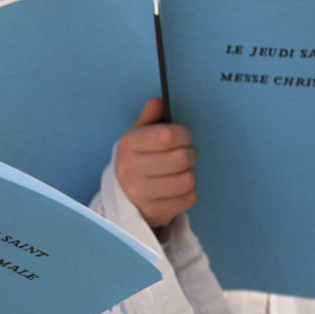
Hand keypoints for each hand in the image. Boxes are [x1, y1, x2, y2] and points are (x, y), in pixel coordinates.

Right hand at [114, 97, 196, 228]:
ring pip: (187, 180)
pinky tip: (177, 189)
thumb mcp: (138, 136)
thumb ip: (149, 118)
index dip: (183, 134)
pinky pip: (188, 199)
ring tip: (181, 172)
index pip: (167, 136)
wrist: (124, 196)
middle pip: (181, 158)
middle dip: (190, 154)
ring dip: (189, 174)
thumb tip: (158, 101)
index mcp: (128, 145)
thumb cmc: (137, 160)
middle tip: (186, 155)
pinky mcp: (153, 212)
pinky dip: (188, 193)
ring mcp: (140, 194)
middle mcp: (130, 170)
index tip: (184, 137)